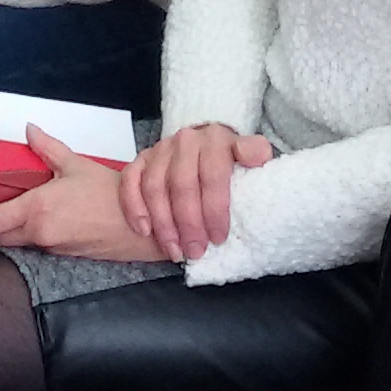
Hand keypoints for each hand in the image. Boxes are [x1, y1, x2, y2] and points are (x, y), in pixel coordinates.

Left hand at [0, 128, 169, 260]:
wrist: (140, 223)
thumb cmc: (109, 192)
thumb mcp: (76, 164)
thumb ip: (47, 148)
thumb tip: (29, 130)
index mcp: (36, 208)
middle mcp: (38, 232)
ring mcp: (50, 247)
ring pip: (14, 243)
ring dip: (6, 231)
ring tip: (8, 211)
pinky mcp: (61, 255)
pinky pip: (34, 247)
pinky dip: (28, 236)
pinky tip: (37, 220)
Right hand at [120, 123, 274, 262]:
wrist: (204, 142)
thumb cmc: (228, 160)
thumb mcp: (248, 154)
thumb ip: (254, 154)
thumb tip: (260, 156)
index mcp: (216, 140)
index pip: (213, 176)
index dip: (215, 209)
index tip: (218, 238)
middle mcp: (186, 141)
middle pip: (182, 185)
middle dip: (189, 223)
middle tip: (195, 251)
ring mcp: (160, 149)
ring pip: (154, 187)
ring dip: (163, 224)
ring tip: (174, 250)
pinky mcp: (141, 159)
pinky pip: (131, 182)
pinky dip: (134, 208)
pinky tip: (144, 231)